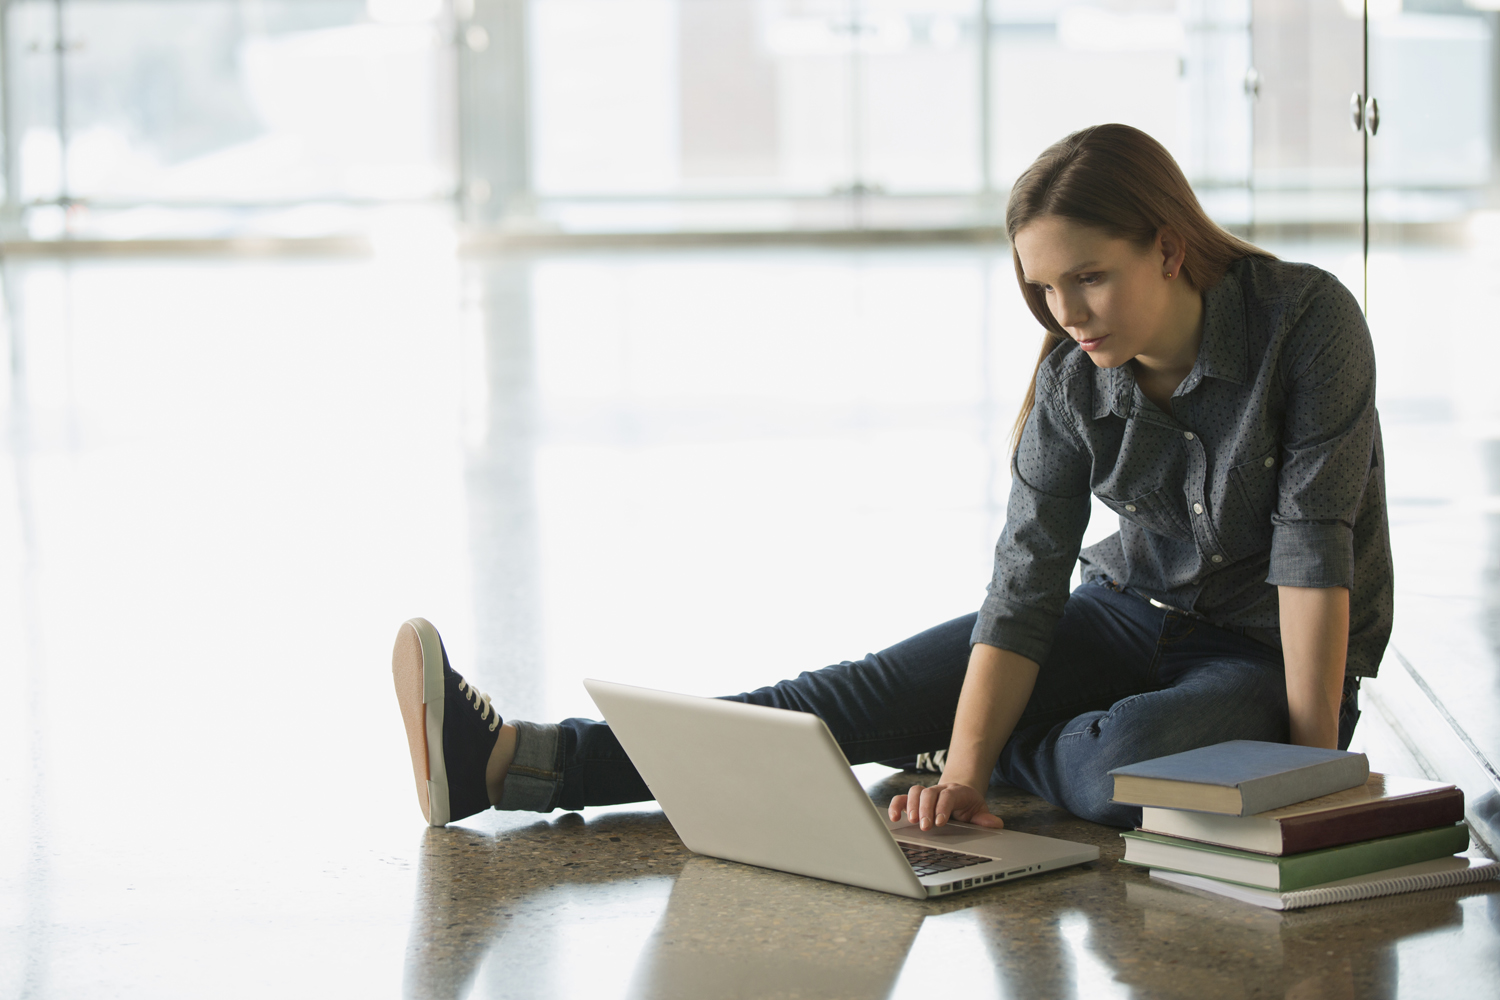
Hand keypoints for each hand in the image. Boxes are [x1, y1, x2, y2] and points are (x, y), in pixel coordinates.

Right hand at [888, 780, 1003, 831]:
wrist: (958, 793)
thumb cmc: (968, 805)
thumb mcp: (979, 811)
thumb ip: (985, 818)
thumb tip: (995, 824)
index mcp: (956, 792)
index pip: (948, 796)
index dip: (942, 807)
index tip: (940, 822)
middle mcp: (939, 789)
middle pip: (929, 792)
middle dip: (925, 809)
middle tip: (925, 826)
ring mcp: (926, 793)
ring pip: (915, 791)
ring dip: (911, 806)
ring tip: (911, 822)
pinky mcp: (914, 800)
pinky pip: (902, 798)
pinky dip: (896, 806)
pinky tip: (894, 818)